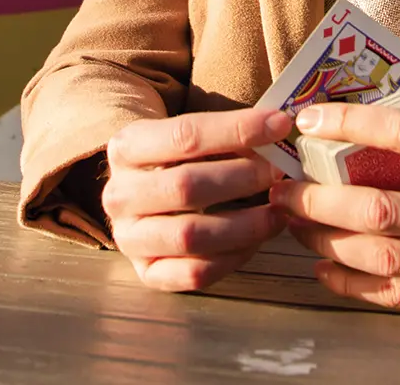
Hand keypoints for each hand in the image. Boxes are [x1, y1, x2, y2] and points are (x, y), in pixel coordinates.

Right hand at [102, 109, 294, 291]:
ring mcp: (129, 238)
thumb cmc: (180, 161)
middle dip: (242, 179)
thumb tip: (280, 128)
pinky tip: (256, 241)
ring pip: (190, 235)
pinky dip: (233, 258)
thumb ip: (229, 133)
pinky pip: (194, 273)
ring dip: (244, 224)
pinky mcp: (147, 273)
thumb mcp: (190, 137)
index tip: (280, 125)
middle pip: (186, 187)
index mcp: (126, 148)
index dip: (237, 129)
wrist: (147, 194)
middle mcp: (119, 194)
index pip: (185, 136)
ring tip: (278, 212)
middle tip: (279, 173)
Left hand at [268, 103, 399, 320]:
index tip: (308, 119)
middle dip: (318, 200)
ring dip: (325, 240)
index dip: (352, 123)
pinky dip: (349, 280)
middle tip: (282, 190)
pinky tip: (323, 263)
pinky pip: (394, 295)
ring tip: (294, 224)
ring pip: (381, 257)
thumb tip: (336, 123)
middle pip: (381, 209)